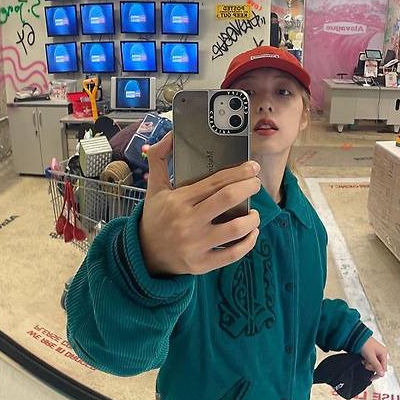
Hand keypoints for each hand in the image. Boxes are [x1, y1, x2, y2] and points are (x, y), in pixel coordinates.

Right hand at [139, 132, 261, 276]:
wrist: (144, 254)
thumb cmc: (155, 217)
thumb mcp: (154, 188)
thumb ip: (159, 158)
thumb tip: (171, 136)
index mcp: (179, 201)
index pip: (215, 182)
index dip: (239, 172)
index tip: (252, 167)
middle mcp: (188, 222)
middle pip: (229, 199)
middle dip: (249, 187)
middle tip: (256, 183)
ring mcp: (196, 245)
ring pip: (236, 228)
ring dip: (252, 218)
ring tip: (254, 212)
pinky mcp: (202, 264)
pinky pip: (233, 254)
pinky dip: (248, 242)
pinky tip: (252, 233)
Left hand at [360, 336, 387, 377]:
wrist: (356, 336)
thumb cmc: (364, 343)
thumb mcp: (371, 356)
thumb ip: (376, 366)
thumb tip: (382, 374)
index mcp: (383, 353)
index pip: (384, 368)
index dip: (378, 373)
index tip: (372, 378)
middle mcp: (381, 353)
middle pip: (379, 367)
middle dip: (371, 367)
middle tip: (365, 363)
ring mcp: (376, 353)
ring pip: (374, 364)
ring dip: (368, 364)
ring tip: (363, 360)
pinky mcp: (371, 353)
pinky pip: (371, 361)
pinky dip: (366, 361)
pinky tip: (363, 358)